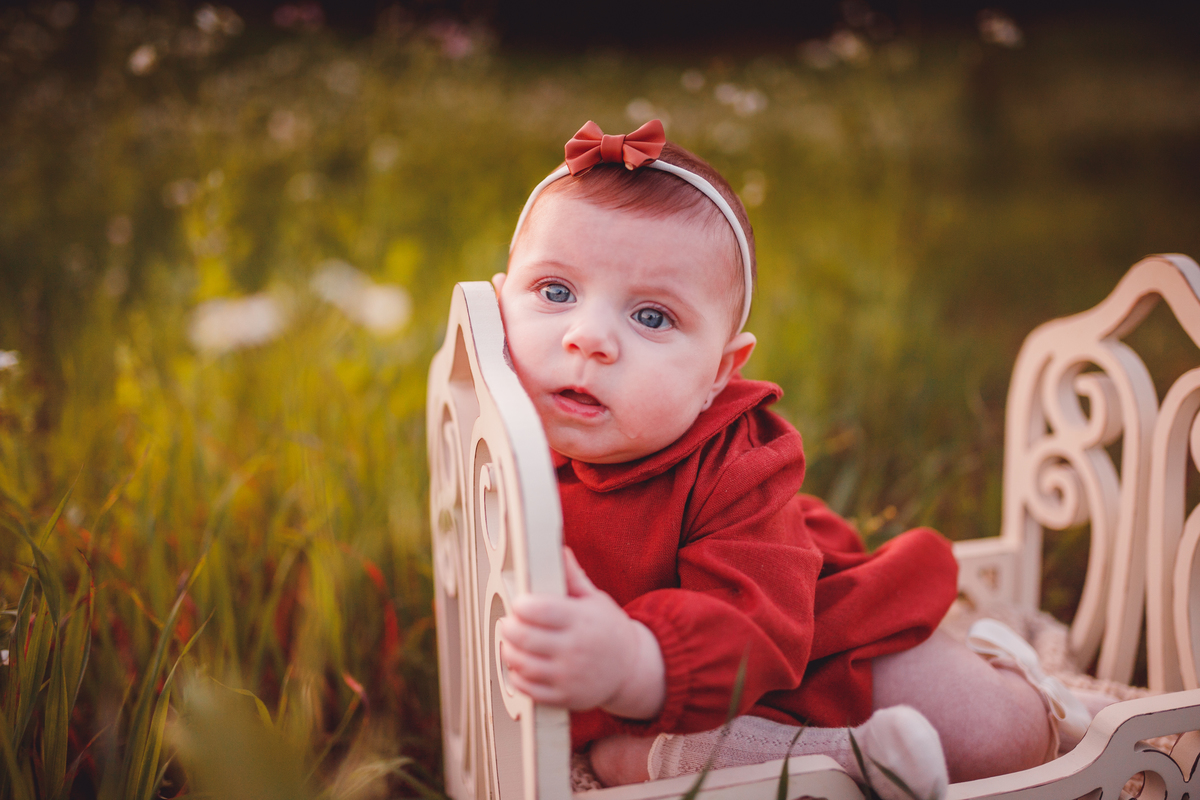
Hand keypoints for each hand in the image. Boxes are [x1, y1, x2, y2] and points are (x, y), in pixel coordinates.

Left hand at [499, 548, 664, 718]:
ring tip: (511, 642)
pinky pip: (529, 690)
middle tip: (509, 622)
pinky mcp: (564, 696)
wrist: (631, 669)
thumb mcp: (595, 599)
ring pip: (523, 664)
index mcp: (581, 619)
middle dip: (509, 627)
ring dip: (509, 651)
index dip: (522, 605)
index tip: (520, 603)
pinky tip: (520, 665)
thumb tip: (559, 551)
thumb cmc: (609, 630)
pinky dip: (517, 677)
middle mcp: (574, 648)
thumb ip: (573, 577)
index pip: (540, 610)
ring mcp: (568, 675)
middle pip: (525, 637)